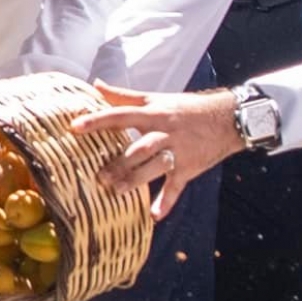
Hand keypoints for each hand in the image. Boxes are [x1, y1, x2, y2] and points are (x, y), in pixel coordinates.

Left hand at [71, 82, 243, 219]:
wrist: (226, 118)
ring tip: (116, 192)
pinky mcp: (189, 168)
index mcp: (153, 113)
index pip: (120, 115)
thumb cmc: (184, 107)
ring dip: (136, 180)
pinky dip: (166, 202)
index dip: (98, 120)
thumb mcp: (155, 98)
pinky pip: (176, 187)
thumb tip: (95, 83)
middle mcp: (164, 132)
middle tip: (99, 176)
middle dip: (119, 162)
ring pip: (155, 167)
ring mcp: (177, 152)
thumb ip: (123, 95)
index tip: (75, 127)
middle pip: (139, 147)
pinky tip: (154, 216)